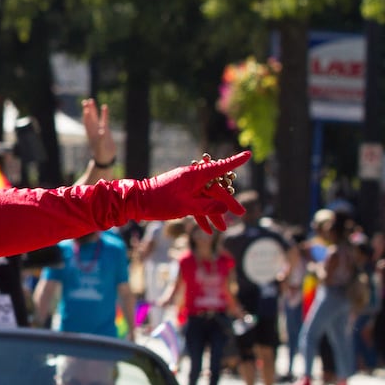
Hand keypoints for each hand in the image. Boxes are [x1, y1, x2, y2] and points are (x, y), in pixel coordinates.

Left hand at [81, 98, 116, 167]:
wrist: (106, 158)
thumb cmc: (102, 153)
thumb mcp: (102, 146)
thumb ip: (102, 139)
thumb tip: (102, 132)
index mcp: (92, 134)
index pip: (88, 123)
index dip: (87, 116)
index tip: (86, 108)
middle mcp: (94, 130)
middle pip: (90, 118)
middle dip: (88, 109)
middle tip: (86, 100)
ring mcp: (99, 129)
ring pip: (95, 117)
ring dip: (93, 109)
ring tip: (91, 100)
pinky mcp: (105, 130)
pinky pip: (104, 120)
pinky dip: (104, 113)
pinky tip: (105, 107)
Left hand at [119, 151, 250, 233]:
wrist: (135, 202)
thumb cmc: (159, 202)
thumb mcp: (185, 206)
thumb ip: (206, 208)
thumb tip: (224, 208)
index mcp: (194, 175)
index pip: (220, 167)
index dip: (235, 162)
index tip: (248, 155)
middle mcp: (192, 178)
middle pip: (215, 189)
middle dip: (227, 203)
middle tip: (241, 214)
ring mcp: (186, 187)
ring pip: (205, 199)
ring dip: (214, 213)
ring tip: (224, 229)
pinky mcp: (180, 195)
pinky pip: (195, 204)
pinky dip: (200, 215)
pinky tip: (207, 229)